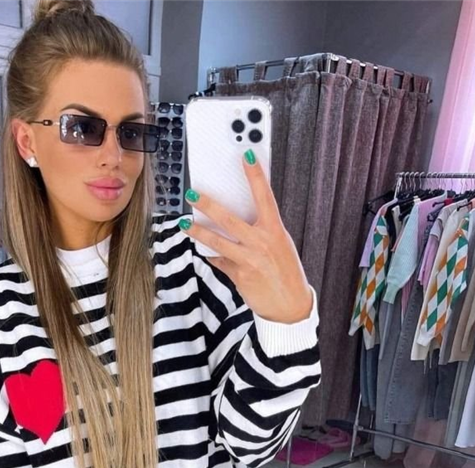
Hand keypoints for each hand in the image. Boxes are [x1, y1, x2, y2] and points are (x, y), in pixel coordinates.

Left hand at [180, 150, 312, 323]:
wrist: (290, 306)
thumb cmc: (286, 272)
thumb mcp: (280, 246)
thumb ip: (262, 232)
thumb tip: (240, 219)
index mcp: (275, 231)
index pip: (265, 196)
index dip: (256, 175)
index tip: (246, 155)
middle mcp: (261, 243)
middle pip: (229, 219)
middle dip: (209, 205)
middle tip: (193, 193)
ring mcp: (248, 260)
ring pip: (217, 242)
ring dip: (198, 232)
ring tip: (184, 222)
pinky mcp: (238, 276)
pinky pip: (220, 261)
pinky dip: (212, 255)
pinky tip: (204, 251)